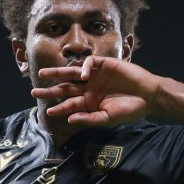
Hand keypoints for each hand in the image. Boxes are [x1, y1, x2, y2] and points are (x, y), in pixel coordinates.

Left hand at [32, 56, 160, 125]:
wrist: (148, 96)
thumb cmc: (130, 110)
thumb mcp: (108, 118)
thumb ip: (89, 119)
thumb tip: (70, 119)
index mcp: (89, 102)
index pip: (69, 105)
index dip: (59, 108)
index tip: (48, 111)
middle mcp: (89, 89)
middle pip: (65, 88)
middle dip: (50, 90)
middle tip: (34, 92)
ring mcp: (95, 76)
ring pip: (71, 74)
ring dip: (57, 74)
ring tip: (43, 75)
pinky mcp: (104, 64)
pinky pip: (88, 63)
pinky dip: (83, 68)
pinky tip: (83, 76)